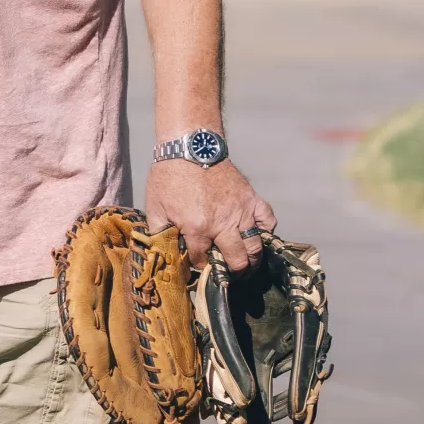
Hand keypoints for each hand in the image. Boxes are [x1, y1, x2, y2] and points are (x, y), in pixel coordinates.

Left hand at [145, 158, 275, 270]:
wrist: (189, 148)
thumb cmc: (169, 177)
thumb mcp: (155, 207)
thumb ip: (160, 232)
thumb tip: (163, 251)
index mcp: (197, 228)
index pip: (202, 261)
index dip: (199, 267)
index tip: (199, 268)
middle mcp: (222, 224)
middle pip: (236, 261)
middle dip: (233, 272)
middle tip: (230, 275)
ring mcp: (241, 211)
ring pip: (256, 246)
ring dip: (252, 259)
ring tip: (247, 265)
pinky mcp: (251, 198)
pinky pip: (268, 220)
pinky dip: (266, 231)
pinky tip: (257, 235)